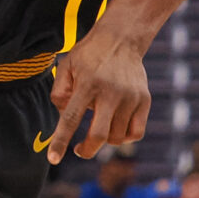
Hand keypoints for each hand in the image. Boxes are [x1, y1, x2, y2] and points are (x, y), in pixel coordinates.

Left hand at [47, 24, 151, 162]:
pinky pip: (136, 133)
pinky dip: (125, 137)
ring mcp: (130, 97)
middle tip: (79, 150)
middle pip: (99, 135)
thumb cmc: (89, 55)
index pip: (70, 118)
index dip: (61, 141)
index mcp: (87, 84)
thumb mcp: (66, 65)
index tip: (53, 158)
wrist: (121, 38)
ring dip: (105, 139)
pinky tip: (116, 128)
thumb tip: (61, 116)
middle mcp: (110, 92)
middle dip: (87, 150)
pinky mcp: (144, 100)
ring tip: (99, 123)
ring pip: (117, 137)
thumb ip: (59, 91)